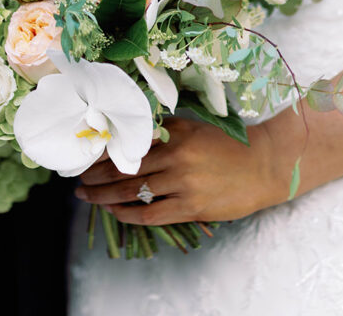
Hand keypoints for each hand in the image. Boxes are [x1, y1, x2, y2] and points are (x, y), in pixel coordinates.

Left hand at [75, 117, 280, 225]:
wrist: (263, 165)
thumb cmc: (226, 146)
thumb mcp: (193, 129)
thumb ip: (164, 132)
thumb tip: (128, 140)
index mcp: (173, 131)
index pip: (127, 141)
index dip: (102, 150)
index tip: (85, 154)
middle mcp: (175, 154)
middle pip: (123, 166)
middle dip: (95, 175)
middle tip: (79, 179)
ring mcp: (182, 181)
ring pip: (131, 190)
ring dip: (103, 195)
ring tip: (87, 196)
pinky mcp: (190, 206)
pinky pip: (149, 213)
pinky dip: (127, 213)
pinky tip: (115, 211)